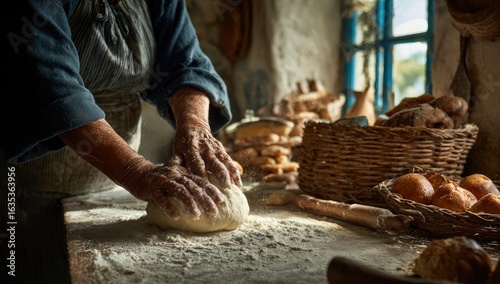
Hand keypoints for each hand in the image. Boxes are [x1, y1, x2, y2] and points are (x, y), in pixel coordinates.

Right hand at [58, 118, 225, 220]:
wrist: (137, 174)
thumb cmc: (162, 180)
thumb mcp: (177, 178)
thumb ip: (190, 182)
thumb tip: (208, 191)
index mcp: (183, 173)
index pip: (201, 181)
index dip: (211, 190)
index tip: (222, 200)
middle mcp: (176, 175)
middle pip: (193, 187)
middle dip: (205, 199)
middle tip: (214, 211)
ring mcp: (164, 181)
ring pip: (179, 191)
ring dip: (189, 203)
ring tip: (197, 215)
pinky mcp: (152, 189)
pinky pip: (161, 198)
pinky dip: (169, 207)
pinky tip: (176, 216)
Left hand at [173, 120, 241, 188]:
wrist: (194, 125)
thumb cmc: (183, 142)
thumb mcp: (177, 149)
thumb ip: (176, 161)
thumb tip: (170, 174)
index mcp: (192, 147)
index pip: (197, 162)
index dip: (201, 173)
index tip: (205, 184)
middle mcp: (205, 147)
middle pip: (214, 161)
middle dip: (220, 173)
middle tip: (226, 185)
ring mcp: (214, 148)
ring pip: (224, 161)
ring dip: (230, 173)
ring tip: (235, 186)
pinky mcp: (221, 149)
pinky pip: (229, 161)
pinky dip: (235, 171)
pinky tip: (238, 183)